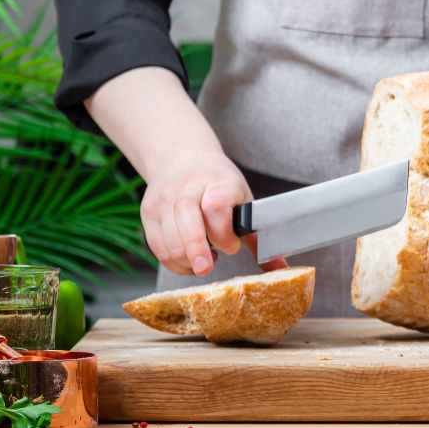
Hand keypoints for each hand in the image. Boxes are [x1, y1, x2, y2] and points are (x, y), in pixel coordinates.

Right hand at [140, 150, 287, 276]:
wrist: (183, 159)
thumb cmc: (218, 185)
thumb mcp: (242, 200)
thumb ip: (256, 236)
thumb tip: (281, 267)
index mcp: (218, 183)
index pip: (215, 206)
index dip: (223, 232)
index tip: (232, 247)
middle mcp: (188, 188)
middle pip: (187, 219)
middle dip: (196, 249)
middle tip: (206, 268)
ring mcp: (164, 199)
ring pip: (168, 237)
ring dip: (185, 259)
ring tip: (202, 262)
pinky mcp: (148, 212)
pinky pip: (156, 245)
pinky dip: (172, 260)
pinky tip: (187, 260)